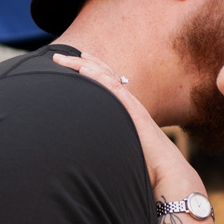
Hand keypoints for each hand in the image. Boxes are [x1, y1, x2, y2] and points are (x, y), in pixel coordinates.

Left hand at [52, 51, 195, 189]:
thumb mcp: (120, 144)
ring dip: (83, 65)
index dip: (89, 68)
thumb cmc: (145, 162)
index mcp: (124, 107)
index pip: (105, 80)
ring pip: (105, 76)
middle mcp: (127, 101)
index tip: (72, 60)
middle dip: (79, 62)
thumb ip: (107, 138)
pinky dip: (97, 77)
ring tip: (64, 59)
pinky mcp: (134, 111)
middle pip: (103, 73)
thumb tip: (87, 144)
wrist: (166, 169)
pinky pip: (114, 89)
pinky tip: (83, 70)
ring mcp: (131, 104)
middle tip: (58, 55)